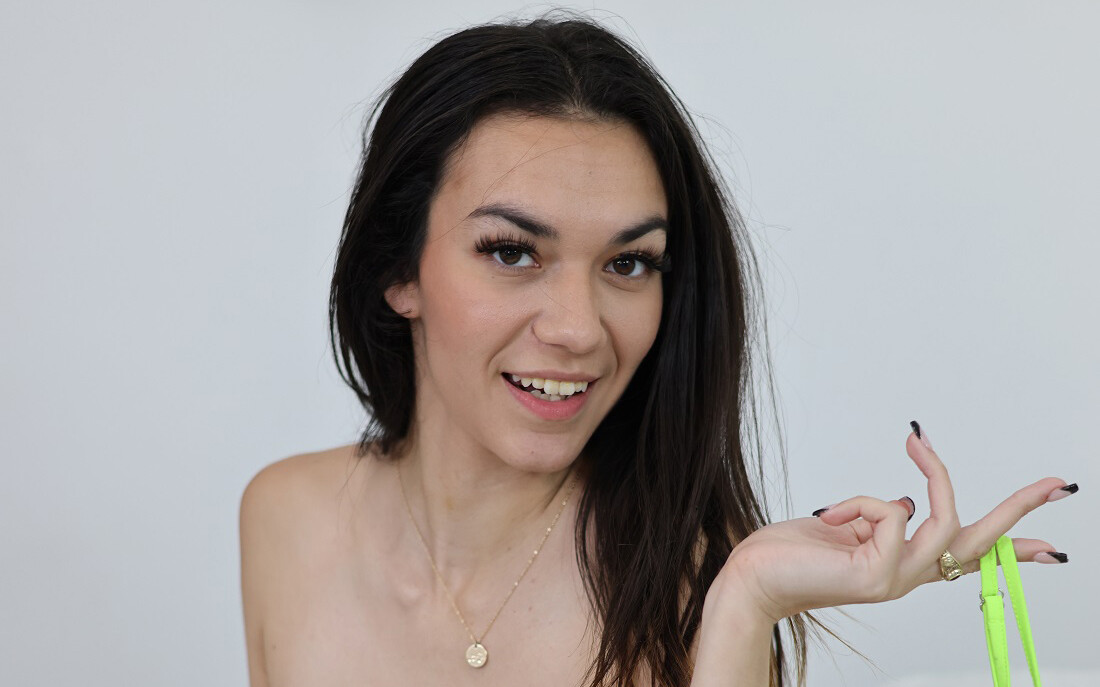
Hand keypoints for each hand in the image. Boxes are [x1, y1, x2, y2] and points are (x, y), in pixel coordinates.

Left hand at [714, 424, 1073, 623]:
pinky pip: (892, 514)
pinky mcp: (876, 576)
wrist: (752, 576)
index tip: (1051, 539)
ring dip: (933, 474)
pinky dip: (862, 501)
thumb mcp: (846, 524)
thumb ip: (881, 518)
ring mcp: (895, 580)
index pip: (967, 555)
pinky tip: (831, 513)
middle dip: (1021, 510)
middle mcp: (907, 576)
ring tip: (915, 443)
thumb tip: (907, 504)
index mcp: (903, 563)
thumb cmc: (791, 551)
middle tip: (1058, 483)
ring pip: (945, 521)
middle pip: (980, 542)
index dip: (1012, 544)